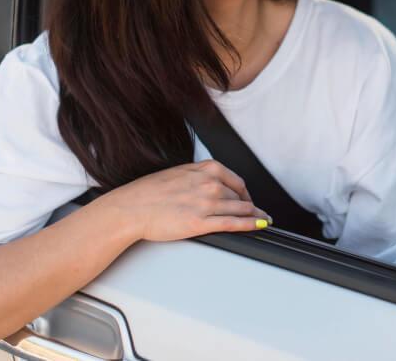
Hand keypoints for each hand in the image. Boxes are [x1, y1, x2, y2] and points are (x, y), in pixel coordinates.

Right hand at [102, 160, 271, 241]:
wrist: (132, 207)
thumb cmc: (150, 191)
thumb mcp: (180, 173)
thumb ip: (200, 176)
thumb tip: (212, 184)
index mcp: (205, 169)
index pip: (237, 181)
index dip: (246, 193)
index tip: (249, 199)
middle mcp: (209, 184)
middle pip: (240, 196)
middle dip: (250, 206)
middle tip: (257, 213)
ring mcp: (207, 203)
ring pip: (241, 209)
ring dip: (256, 215)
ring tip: (263, 221)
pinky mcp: (201, 222)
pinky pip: (233, 223)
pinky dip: (251, 224)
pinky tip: (260, 225)